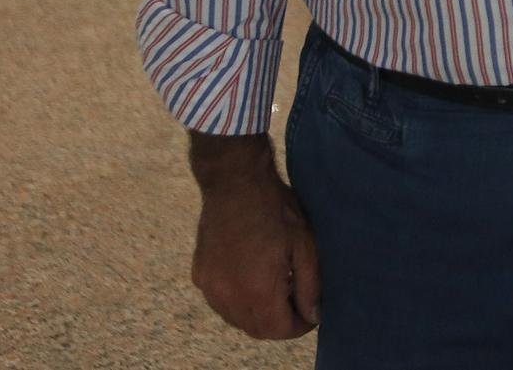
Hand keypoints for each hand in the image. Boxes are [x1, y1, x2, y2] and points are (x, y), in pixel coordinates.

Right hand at [190, 158, 320, 339]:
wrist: (235, 182)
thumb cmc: (276, 209)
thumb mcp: (305, 245)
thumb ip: (309, 286)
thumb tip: (312, 315)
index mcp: (258, 291)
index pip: (279, 330)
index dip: (299, 326)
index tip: (311, 313)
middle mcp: (228, 296)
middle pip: (257, 329)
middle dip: (280, 323)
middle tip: (296, 301)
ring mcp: (210, 287)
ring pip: (236, 319)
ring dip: (258, 314)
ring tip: (277, 288)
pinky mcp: (200, 275)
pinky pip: (220, 303)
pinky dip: (238, 301)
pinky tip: (252, 278)